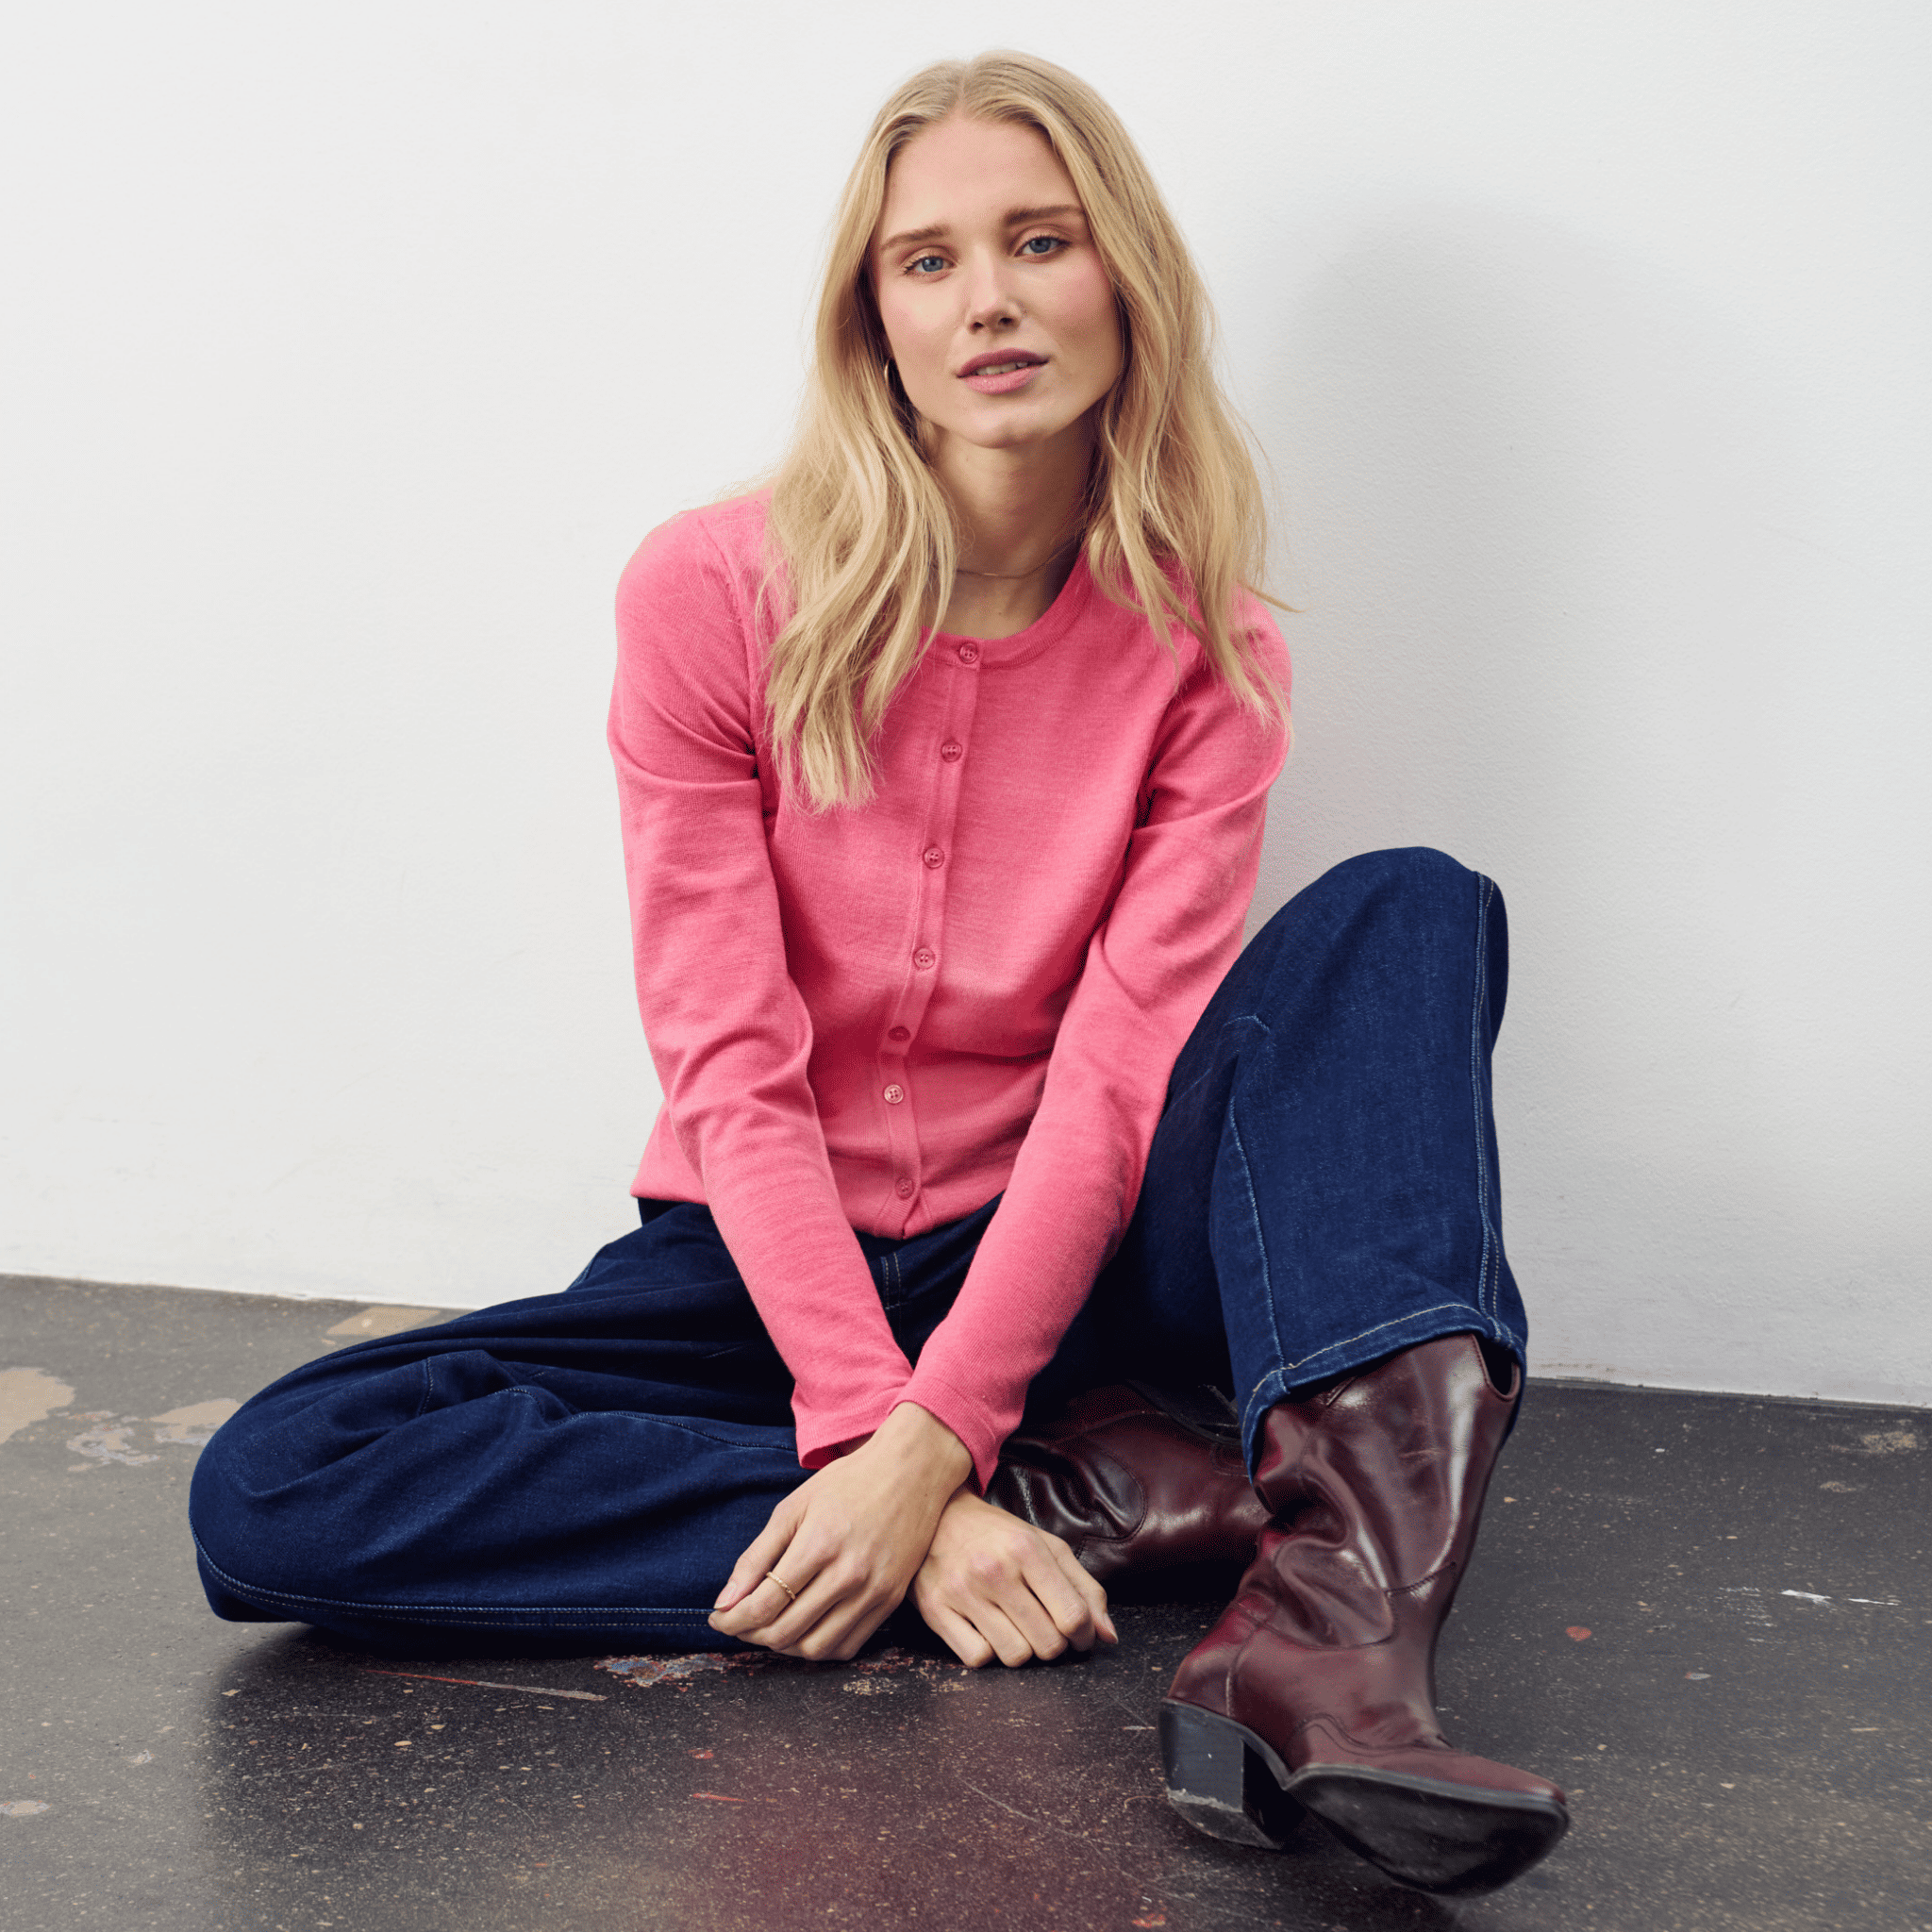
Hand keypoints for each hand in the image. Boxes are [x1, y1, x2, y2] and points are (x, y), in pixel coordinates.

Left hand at [707, 1403, 970, 1660]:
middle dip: (750, 1634)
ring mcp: (874, 1592)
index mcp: (819, 1545)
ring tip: (769, 1627)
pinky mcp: (891, 1601)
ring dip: (783, 1646)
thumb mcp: (794, 1507)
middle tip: (738, 1622)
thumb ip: (757, 1556)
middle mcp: (849, 1574)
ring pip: (815, 1648)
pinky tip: (804, 1629)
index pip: (764, 1604)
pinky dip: (819, 1648)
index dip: (732, 1619)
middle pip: (785, 1631)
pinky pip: (847, 1646)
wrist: (911, 1472)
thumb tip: (726, 1600)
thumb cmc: (848, 1483)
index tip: (717, 1618)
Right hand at [911, 1489, 1118, 1667]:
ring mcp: (961, 1591)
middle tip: (1045, 1628)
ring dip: (1022, 1649)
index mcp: (1027, 1549)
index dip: (1084, 1635)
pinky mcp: (935, 1610)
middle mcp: (993, 1570)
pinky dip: (988, 1652)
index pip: (1073, 1616)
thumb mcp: (1046, 1546)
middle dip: (1054, 1644)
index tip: (1079, 1634)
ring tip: (1016, 1627)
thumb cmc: (999, 1536)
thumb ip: (1084, 1588)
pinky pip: (978, 1659)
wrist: (939, 1517)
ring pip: (1015, 1656)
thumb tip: (1108, 1636)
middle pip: (1047, 1644)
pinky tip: (987, 1629)